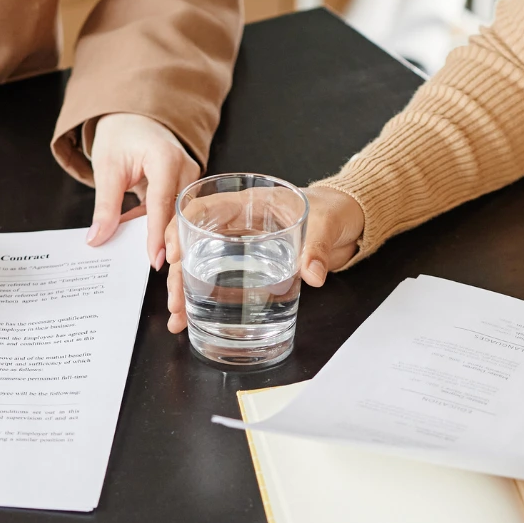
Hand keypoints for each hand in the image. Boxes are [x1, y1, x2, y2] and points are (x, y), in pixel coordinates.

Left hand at [86, 112, 198, 269]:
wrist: (134, 118)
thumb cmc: (121, 135)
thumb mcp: (107, 169)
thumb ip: (105, 206)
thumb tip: (97, 239)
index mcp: (166, 158)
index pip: (163, 203)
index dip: (158, 234)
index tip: (154, 260)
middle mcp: (185, 169)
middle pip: (179, 214)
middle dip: (169, 243)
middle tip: (158, 270)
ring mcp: (188, 179)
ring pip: (179, 217)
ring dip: (163, 239)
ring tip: (151, 263)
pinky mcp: (184, 189)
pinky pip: (173, 213)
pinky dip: (157, 228)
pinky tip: (142, 244)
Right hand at [161, 183, 364, 333]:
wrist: (349, 221)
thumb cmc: (334, 209)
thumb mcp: (327, 224)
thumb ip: (317, 247)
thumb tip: (312, 273)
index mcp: (250, 203)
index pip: (204, 209)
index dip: (182, 229)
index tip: (174, 255)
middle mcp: (239, 225)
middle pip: (195, 244)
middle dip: (179, 274)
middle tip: (176, 302)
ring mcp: (242, 247)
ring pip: (201, 266)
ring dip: (186, 292)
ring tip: (179, 318)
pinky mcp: (251, 267)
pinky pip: (221, 281)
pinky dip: (205, 300)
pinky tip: (193, 319)